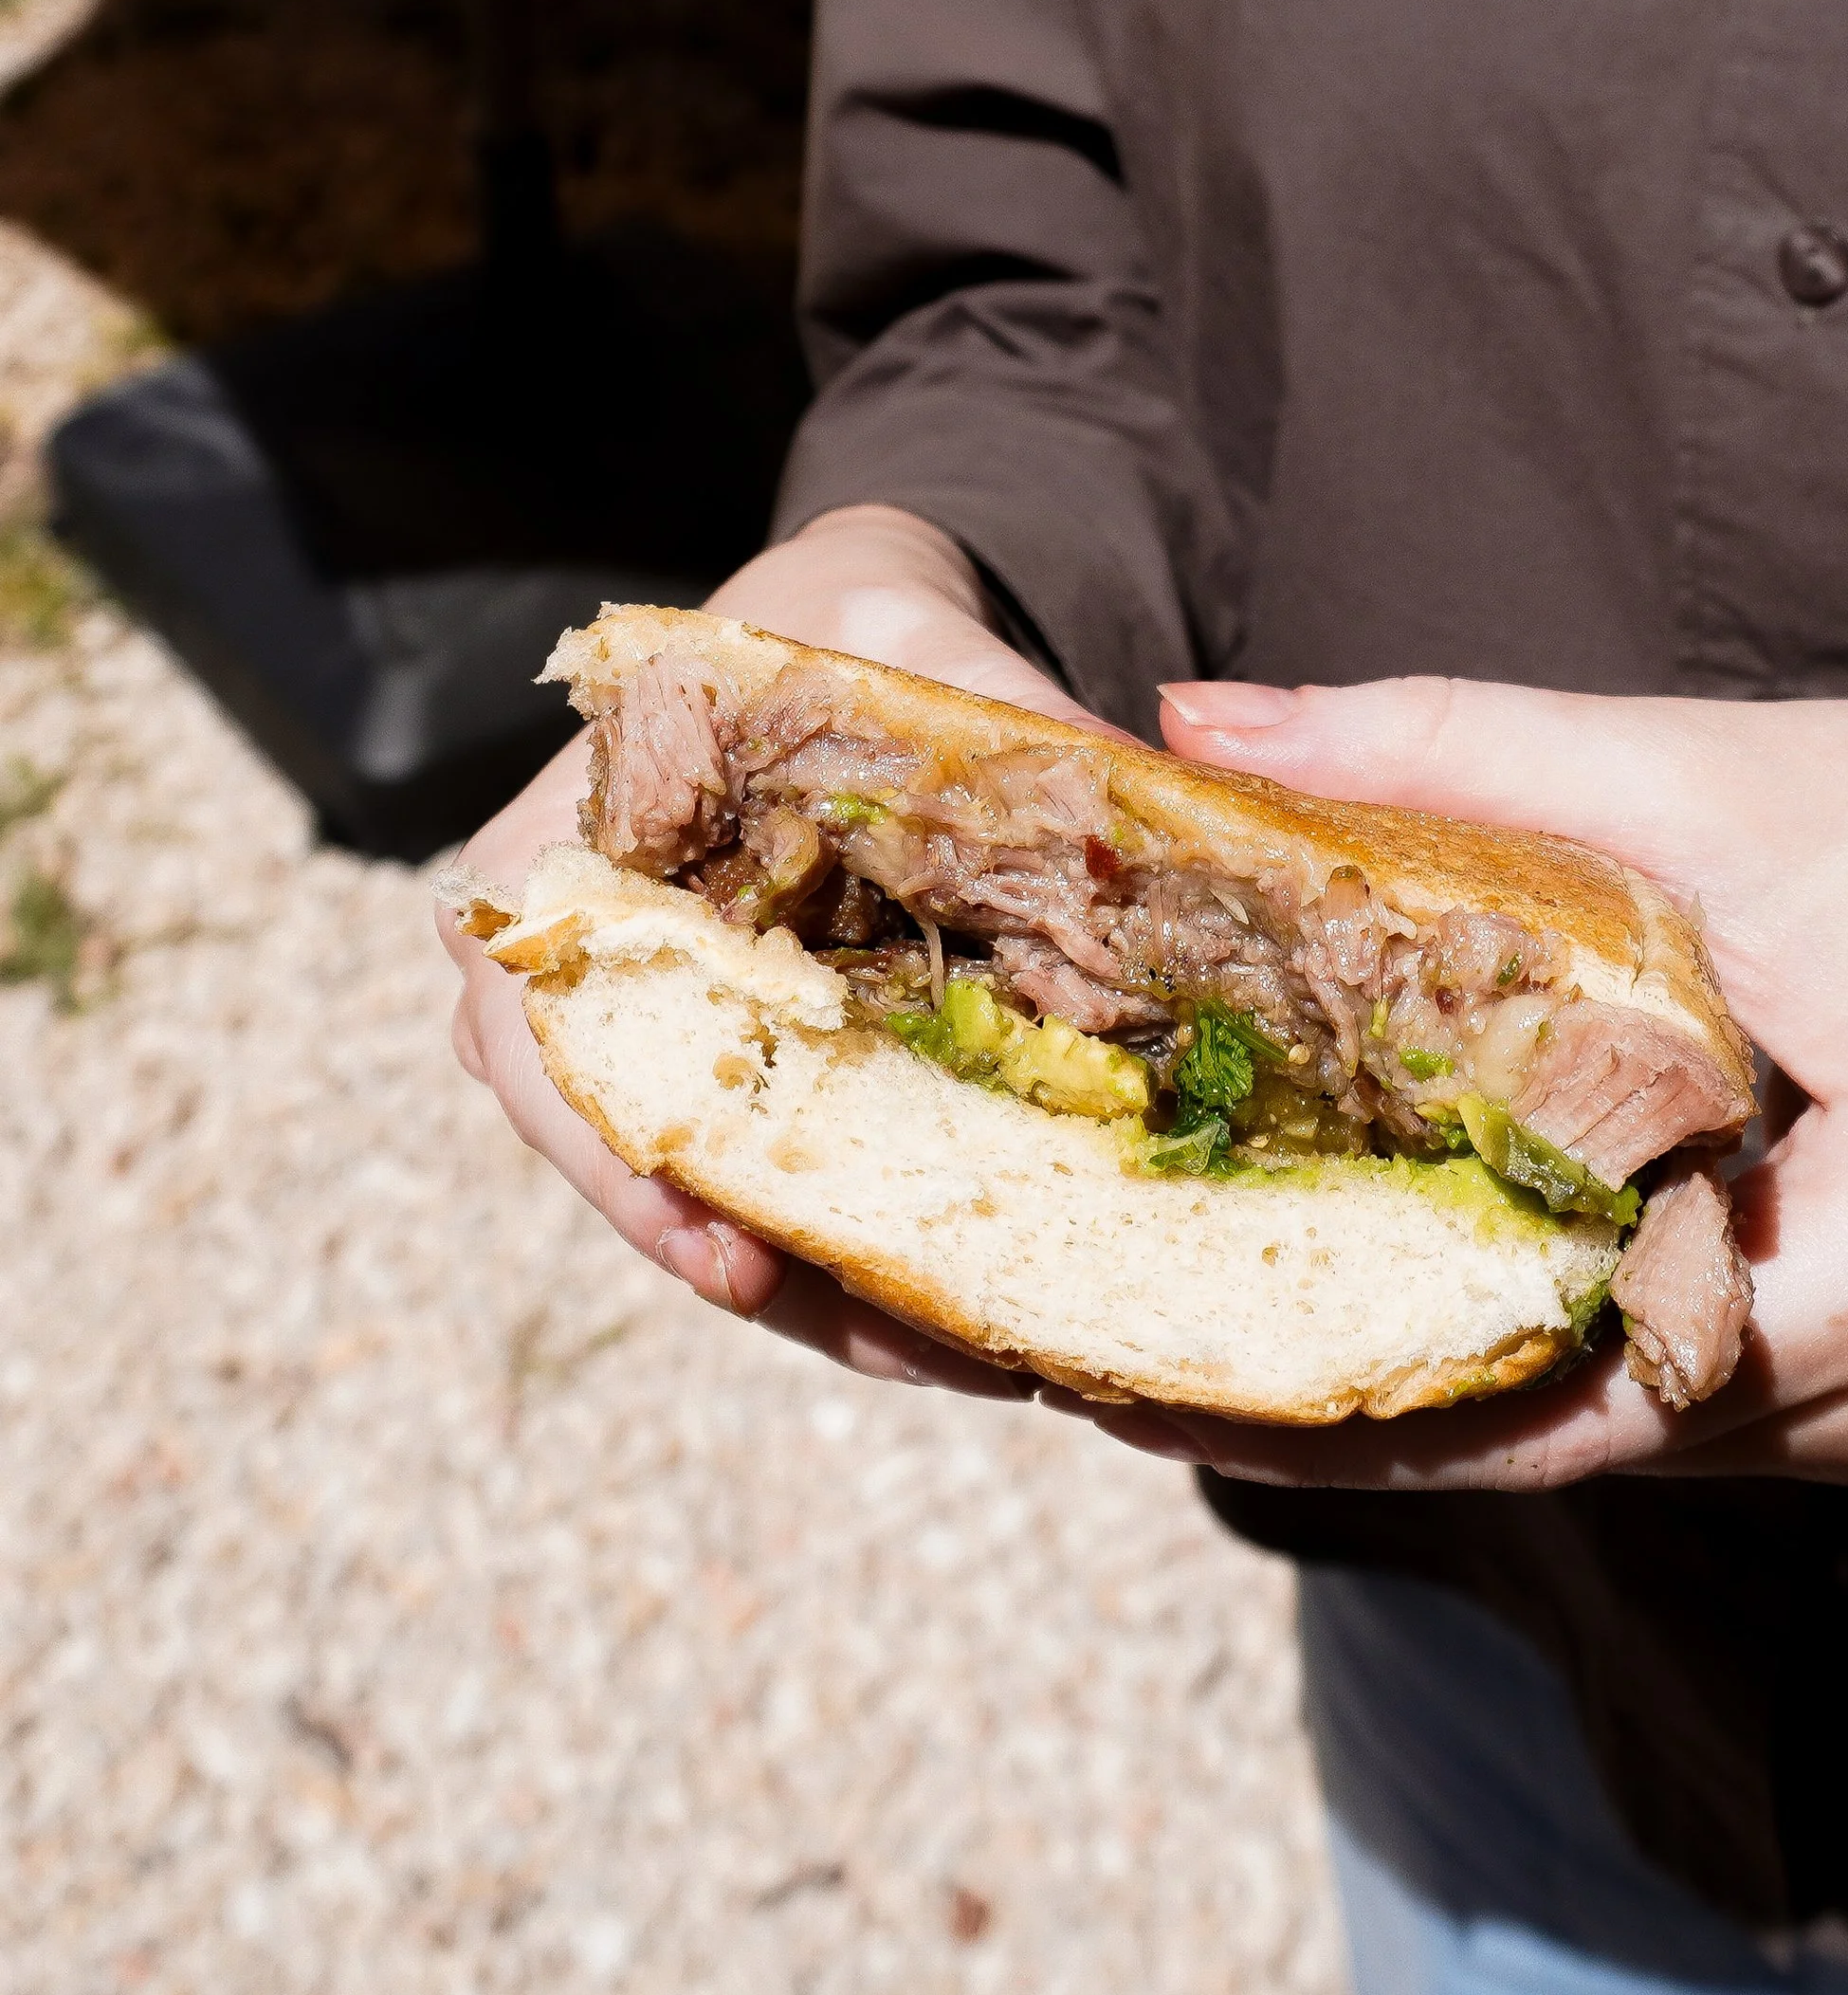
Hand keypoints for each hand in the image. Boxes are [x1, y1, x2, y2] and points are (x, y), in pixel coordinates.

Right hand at [436, 504, 1113, 1398]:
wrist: (831, 634)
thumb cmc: (839, 628)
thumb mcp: (902, 639)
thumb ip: (997, 719)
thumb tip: (1155, 810)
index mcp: (549, 855)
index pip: (545, 1042)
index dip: (629, 1168)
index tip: (735, 1265)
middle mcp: (564, 965)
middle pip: (631, 1165)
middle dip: (773, 1276)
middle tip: (930, 1356)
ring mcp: (647, 1035)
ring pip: (709, 1206)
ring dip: (834, 1299)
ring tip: (987, 1366)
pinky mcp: (733, 1073)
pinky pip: (769, 1186)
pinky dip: (856, 1256)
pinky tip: (977, 1313)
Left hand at [1098, 681, 1847, 1490]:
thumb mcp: (1701, 770)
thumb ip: (1442, 747)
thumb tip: (1203, 721)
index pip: (1576, 1386)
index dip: (1358, 1391)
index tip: (1159, 1381)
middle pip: (1592, 1433)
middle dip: (1374, 1393)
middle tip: (1144, 1365)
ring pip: (1634, 1433)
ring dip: (1461, 1380)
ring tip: (1233, 1342)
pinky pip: (1691, 1404)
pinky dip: (1559, 1352)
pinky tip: (1418, 1299)